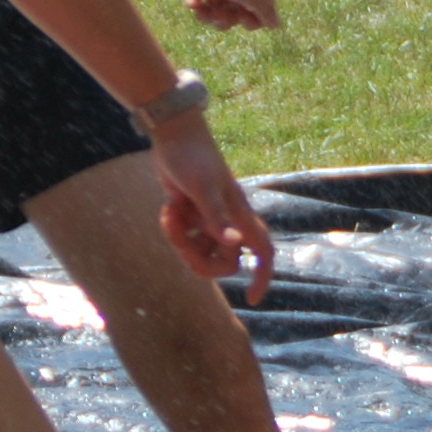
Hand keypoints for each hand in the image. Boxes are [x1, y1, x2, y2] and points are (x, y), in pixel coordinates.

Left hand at [149, 118, 274, 299]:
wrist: (173, 133)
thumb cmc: (191, 157)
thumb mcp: (202, 188)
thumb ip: (218, 219)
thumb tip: (237, 247)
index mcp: (239, 215)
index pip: (263, 252)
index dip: (263, 276)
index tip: (253, 298)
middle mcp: (228, 221)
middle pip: (223, 263)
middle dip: (197, 259)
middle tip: (181, 243)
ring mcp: (210, 219)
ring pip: (200, 252)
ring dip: (180, 240)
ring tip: (170, 213)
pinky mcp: (192, 215)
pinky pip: (185, 239)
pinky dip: (174, 229)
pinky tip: (169, 207)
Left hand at [182, 0, 279, 29]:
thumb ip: (267, 12)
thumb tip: (276, 26)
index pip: (257, 15)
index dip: (249, 22)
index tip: (242, 17)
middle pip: (233, 16)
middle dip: (223, 21)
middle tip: (216, 14)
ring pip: (213, 9)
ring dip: (206, 14)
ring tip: (199, 10)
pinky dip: (194, 0)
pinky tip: (192, 1)